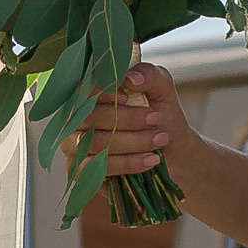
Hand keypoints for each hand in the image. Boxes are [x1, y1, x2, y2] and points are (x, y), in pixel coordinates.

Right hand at [72, 63, 182, 180]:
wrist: (172, 155)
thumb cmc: (160, 119)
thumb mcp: (161, 90)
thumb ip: (148, 74)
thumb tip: (132, 78)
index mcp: (89, 95)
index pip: (82, 89)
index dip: (101, 92)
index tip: (127, 97)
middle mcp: (75, 119)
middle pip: (89, 117)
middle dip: (126, 119)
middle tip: (156, 119)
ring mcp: (74, 147)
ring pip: (95, 142)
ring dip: (132, 141)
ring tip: (159, 139)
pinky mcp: (80, 172)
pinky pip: (98, 168)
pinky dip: (128, 163)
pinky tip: (149, 160)